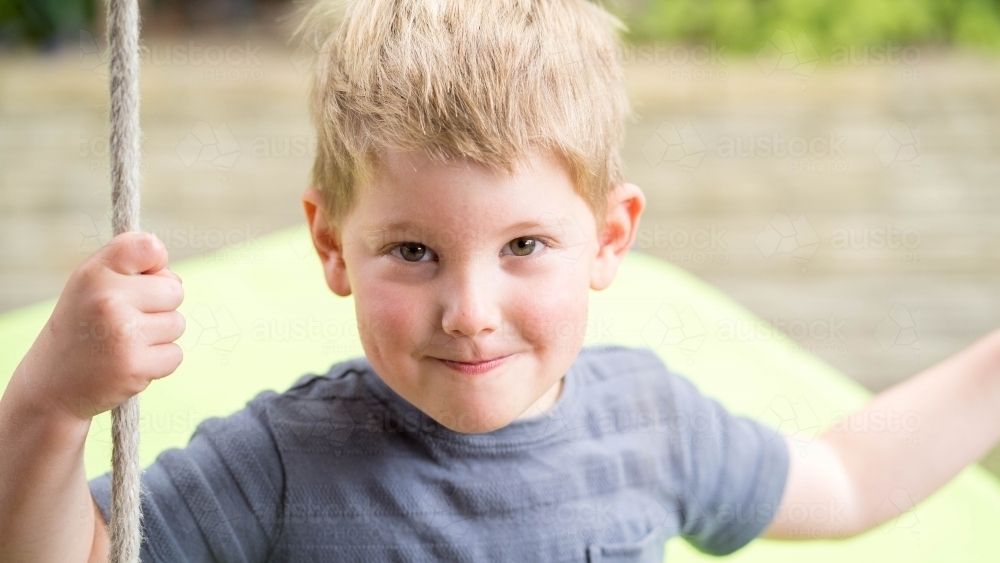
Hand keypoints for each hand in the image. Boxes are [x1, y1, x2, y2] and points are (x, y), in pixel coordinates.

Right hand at [16, 232, 184, 421]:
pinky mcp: (136, 366)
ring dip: (158, 336)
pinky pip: (175, 354)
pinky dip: (159, 362)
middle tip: (126, 322)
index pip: (149, 247)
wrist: (51, 387)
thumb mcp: (91, 286)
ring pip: (177, 324)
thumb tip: (176, 281)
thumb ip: (131, 268)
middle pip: (174, 291)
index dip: (156, 263)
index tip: (140, 279)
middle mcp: (108, 299)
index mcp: (95, 274)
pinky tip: (129, 363)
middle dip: (159, 307)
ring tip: (124, 343)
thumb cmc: (82, 329)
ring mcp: (123, 333)